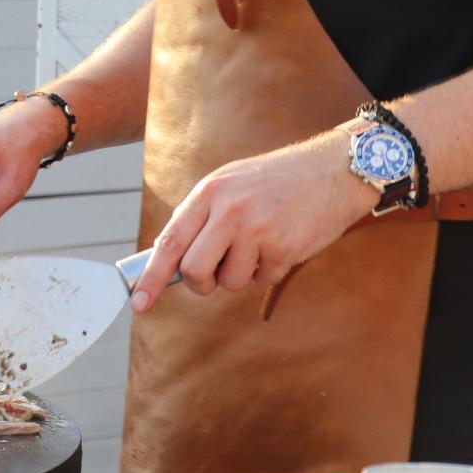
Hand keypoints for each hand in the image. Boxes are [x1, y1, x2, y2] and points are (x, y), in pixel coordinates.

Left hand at [128, 135, 370, 312]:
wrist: (333, 170)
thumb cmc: (276, 180)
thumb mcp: (230, 183)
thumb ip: (200, 215)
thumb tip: (169, 254)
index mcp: (208, 193)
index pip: (169, 242)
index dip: (150, 277)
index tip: (139, 302)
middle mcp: (228, 211)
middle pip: (194, 271)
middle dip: (202, 282)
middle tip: (216, 272)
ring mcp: (257, 230)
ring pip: (229, 281)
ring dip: (241, 274)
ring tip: (259, 243)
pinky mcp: (284, 248)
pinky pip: (263, 279)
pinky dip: (269, 270)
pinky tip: (282, 242)